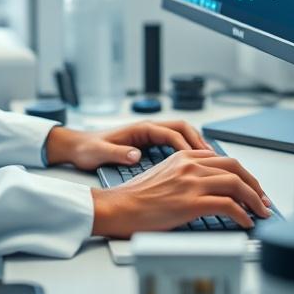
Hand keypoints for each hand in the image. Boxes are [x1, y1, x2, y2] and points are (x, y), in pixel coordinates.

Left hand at [45, 120, 211, 170]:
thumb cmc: (88, 149)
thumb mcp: (100, 153)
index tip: (200, 158)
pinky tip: (195, 166)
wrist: (78, 146)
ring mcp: (149, 134)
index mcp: (139, 129)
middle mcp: (147, 128)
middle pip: (182, 129)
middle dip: (199, 141)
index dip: (187, 145)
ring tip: (212, 162)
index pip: (171, 132)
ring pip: (181, 135)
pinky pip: (174, 143)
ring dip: (196, 145)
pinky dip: (188, 151)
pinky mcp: (148, 142)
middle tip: (214, 159)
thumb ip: (117, 154)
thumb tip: (134, 155)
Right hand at [90, 149, 272, 236]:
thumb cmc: (138, 197)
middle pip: (235, 167)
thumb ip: (186, 172)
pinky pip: (228, 205)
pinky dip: (242, 214)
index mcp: (184, 156)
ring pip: (236, 184)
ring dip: (254, 200)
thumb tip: (208, 185)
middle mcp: (191, 165)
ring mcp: (192, 182)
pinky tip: (246, 221)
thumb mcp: (165, 173)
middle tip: (262, 199)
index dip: (242, 174)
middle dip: (254, 184)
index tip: (251, 187)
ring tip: (261, 212)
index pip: (224, 160)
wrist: (120, 206)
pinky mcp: (192, 202)